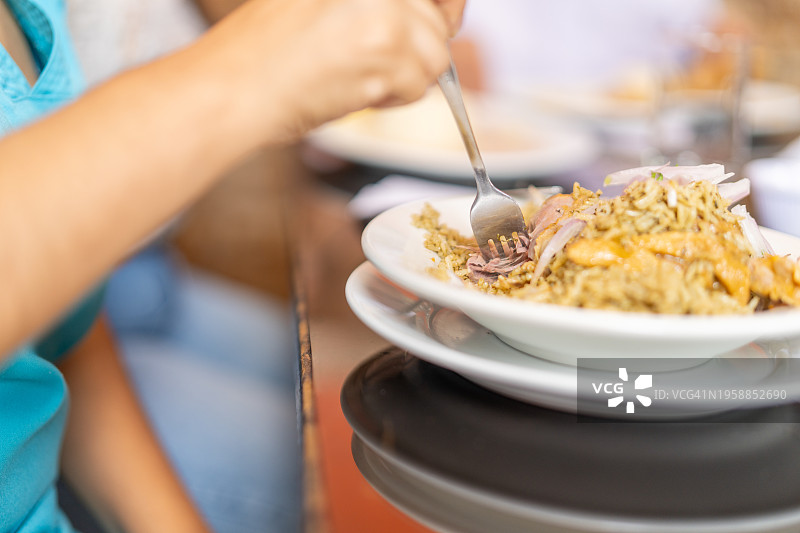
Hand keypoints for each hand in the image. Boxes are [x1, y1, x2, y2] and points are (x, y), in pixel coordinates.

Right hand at [198, 0, 460, 142]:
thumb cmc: (266, 49)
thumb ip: (374, 4)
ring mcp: (385, 6)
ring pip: (437, 54)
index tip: (441, 20)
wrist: (235, 85)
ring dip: (407, 77)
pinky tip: (356, 92)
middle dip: (419, 50)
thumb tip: (427, 15)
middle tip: (376, 63)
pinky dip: (393, 98)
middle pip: (441, 18)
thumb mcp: (322, 1)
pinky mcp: (387, 46)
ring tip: (360, 79)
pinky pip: (419, 82)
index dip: (443, 7)